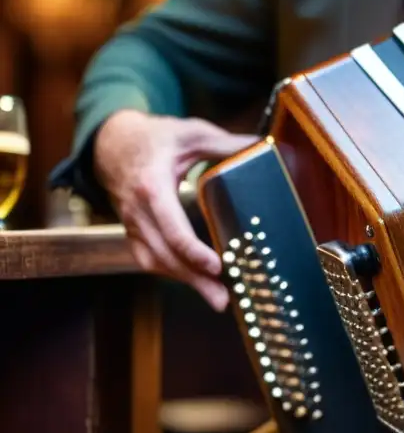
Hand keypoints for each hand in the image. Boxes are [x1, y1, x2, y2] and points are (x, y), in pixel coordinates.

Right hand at [93, 110, 257, 309]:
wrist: (112, 144)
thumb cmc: (156, 138)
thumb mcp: (190, 132)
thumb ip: (224, 142)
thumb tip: (262, 144)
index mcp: (151, 185)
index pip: (170, 226)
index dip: (192, 250)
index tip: (217, 266)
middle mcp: (138, 210)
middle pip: (164, 253)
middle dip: (194, 279)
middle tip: (223, 299)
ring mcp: (133, 224)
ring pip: (156, 261)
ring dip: (186, 282)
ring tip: (216, 299)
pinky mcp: (134, 231)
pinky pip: (149, 259)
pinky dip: (172, 273)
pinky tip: (196, 283)